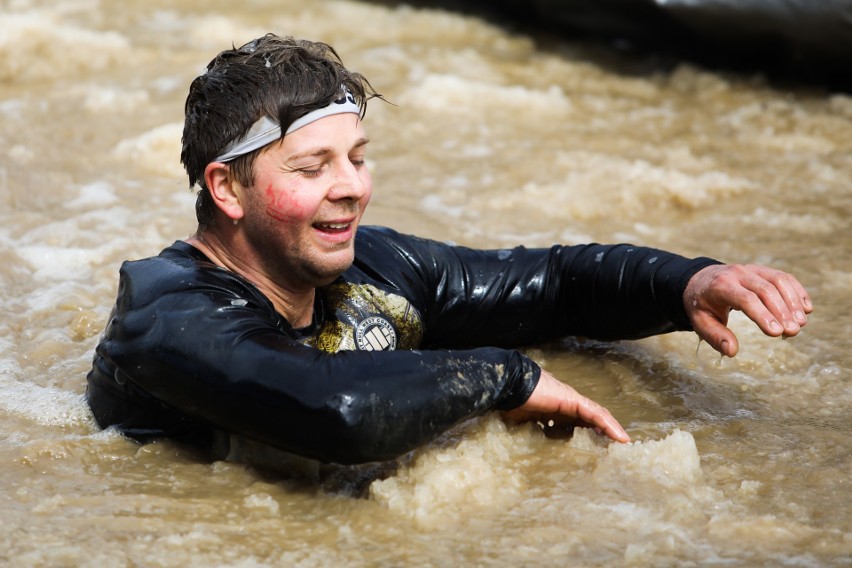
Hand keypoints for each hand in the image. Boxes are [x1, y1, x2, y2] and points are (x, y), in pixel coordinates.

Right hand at [502, 370, 629, 442]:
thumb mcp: (525, 423)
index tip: (597, 447)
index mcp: (555, 409)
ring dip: (612, 430)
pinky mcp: (574, 400)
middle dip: (603, 432)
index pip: (577, 422)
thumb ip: (533, 432)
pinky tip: (620, 438)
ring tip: (624, 444)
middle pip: (591, 418)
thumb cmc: (511, 404)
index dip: (588, 432)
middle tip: (614, 448)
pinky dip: (609, 425)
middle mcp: (566, 404)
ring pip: (598, 416)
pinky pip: (596, 414)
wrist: (508, 386)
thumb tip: (531, 452)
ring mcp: (571, 400)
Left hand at [684, 264, 812, 356]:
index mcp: (720, 286)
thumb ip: (715, 337)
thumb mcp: (700, 322)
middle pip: (765, 290)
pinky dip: (797, 291)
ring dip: (793, 302)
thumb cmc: (701, 305)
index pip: (745, 299)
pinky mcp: (762, 270)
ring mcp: (751, 269)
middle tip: (793, 332)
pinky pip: (783, 277)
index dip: (763, 315)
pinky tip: (806, 308)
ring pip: (778, 281)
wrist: (699, 280)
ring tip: (801, 323)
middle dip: (782, 312)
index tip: (777, 333)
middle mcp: (737, 273)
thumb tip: (732, 352)